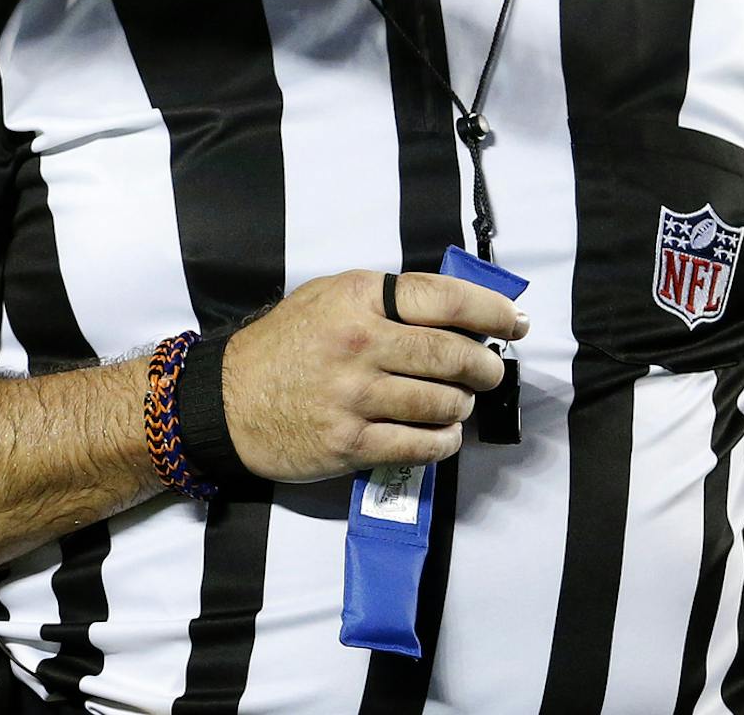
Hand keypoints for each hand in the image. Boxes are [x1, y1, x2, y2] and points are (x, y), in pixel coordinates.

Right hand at [219, 270, 528, 482]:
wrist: (229, 400)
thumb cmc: (285, 346)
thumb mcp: (327, 298)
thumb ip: (386, 301)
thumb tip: (460, 315)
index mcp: (356, 299)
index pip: (445, 299)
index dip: (492, 311)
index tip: (514, 322)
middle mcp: (358, 344)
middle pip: (456, 356)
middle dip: (485, 366)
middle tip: (487, 370)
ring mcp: (354, 396)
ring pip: (446, 404)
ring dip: (461, 405)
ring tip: (451, 401)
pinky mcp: (352, 442)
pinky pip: (426, 445)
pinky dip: (444, 440)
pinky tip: (437, 431)